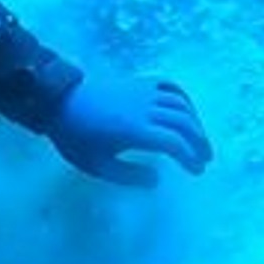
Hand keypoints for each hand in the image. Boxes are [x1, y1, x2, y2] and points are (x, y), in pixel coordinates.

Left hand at [46, 75, 212, 186]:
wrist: (58, 102)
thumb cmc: (75, 137)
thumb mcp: (97, 165)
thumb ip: (127, 175)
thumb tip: (157, 181)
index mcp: (133, 130)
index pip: (173, 143)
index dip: (189, 157)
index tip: (196, 170)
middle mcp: (143, 108)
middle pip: (184, 123)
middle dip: (199, 142)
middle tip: (205, 159)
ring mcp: (143, 91)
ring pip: (181, 104)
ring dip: (195, 122)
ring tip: (199, 140)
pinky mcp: (140, 81)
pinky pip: (170, 85)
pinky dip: (184, 98)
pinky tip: (187, 112)